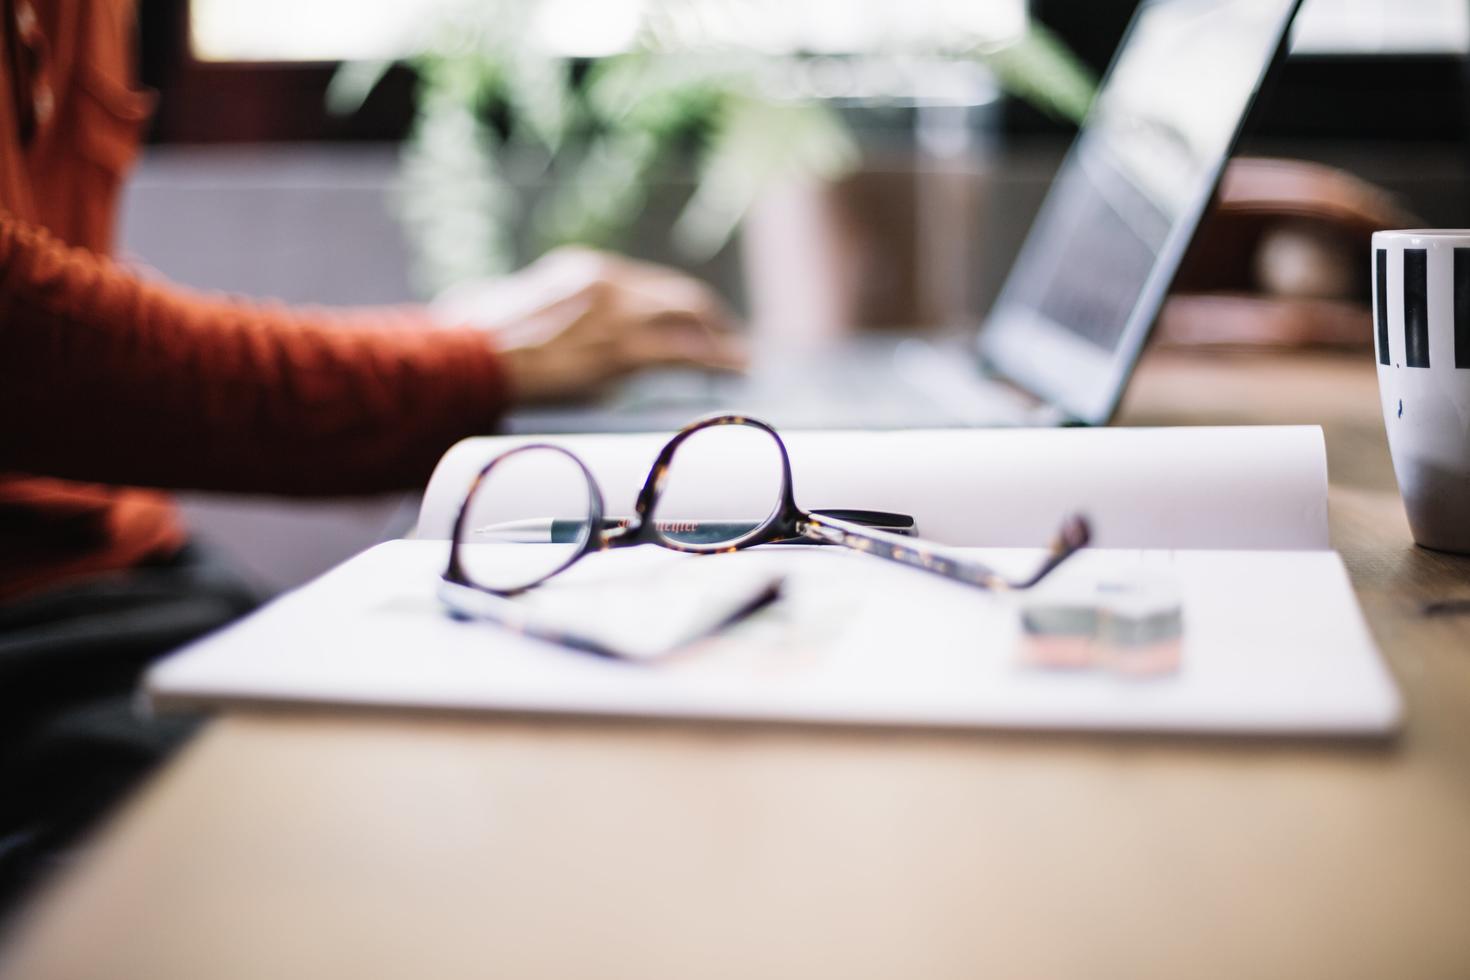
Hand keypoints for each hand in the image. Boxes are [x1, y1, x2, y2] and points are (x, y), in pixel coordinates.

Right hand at [430, 247, 746, 402]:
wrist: (468, 357)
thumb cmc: (474, 341)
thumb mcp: (516, 310)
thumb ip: (547, 316)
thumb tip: (552, 337)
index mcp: (583, 272)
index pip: (644, 286)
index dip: (672, 304)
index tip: (686, 318)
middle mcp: (607, 284)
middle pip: (675, 295)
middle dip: (707, 315)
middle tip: (727, 334)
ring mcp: (617, 315)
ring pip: (689, 318)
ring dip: (720, 339)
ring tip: (740, 357)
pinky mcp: (622, 350)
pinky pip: (685, 353)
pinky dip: (717, 359)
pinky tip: (737, 368)